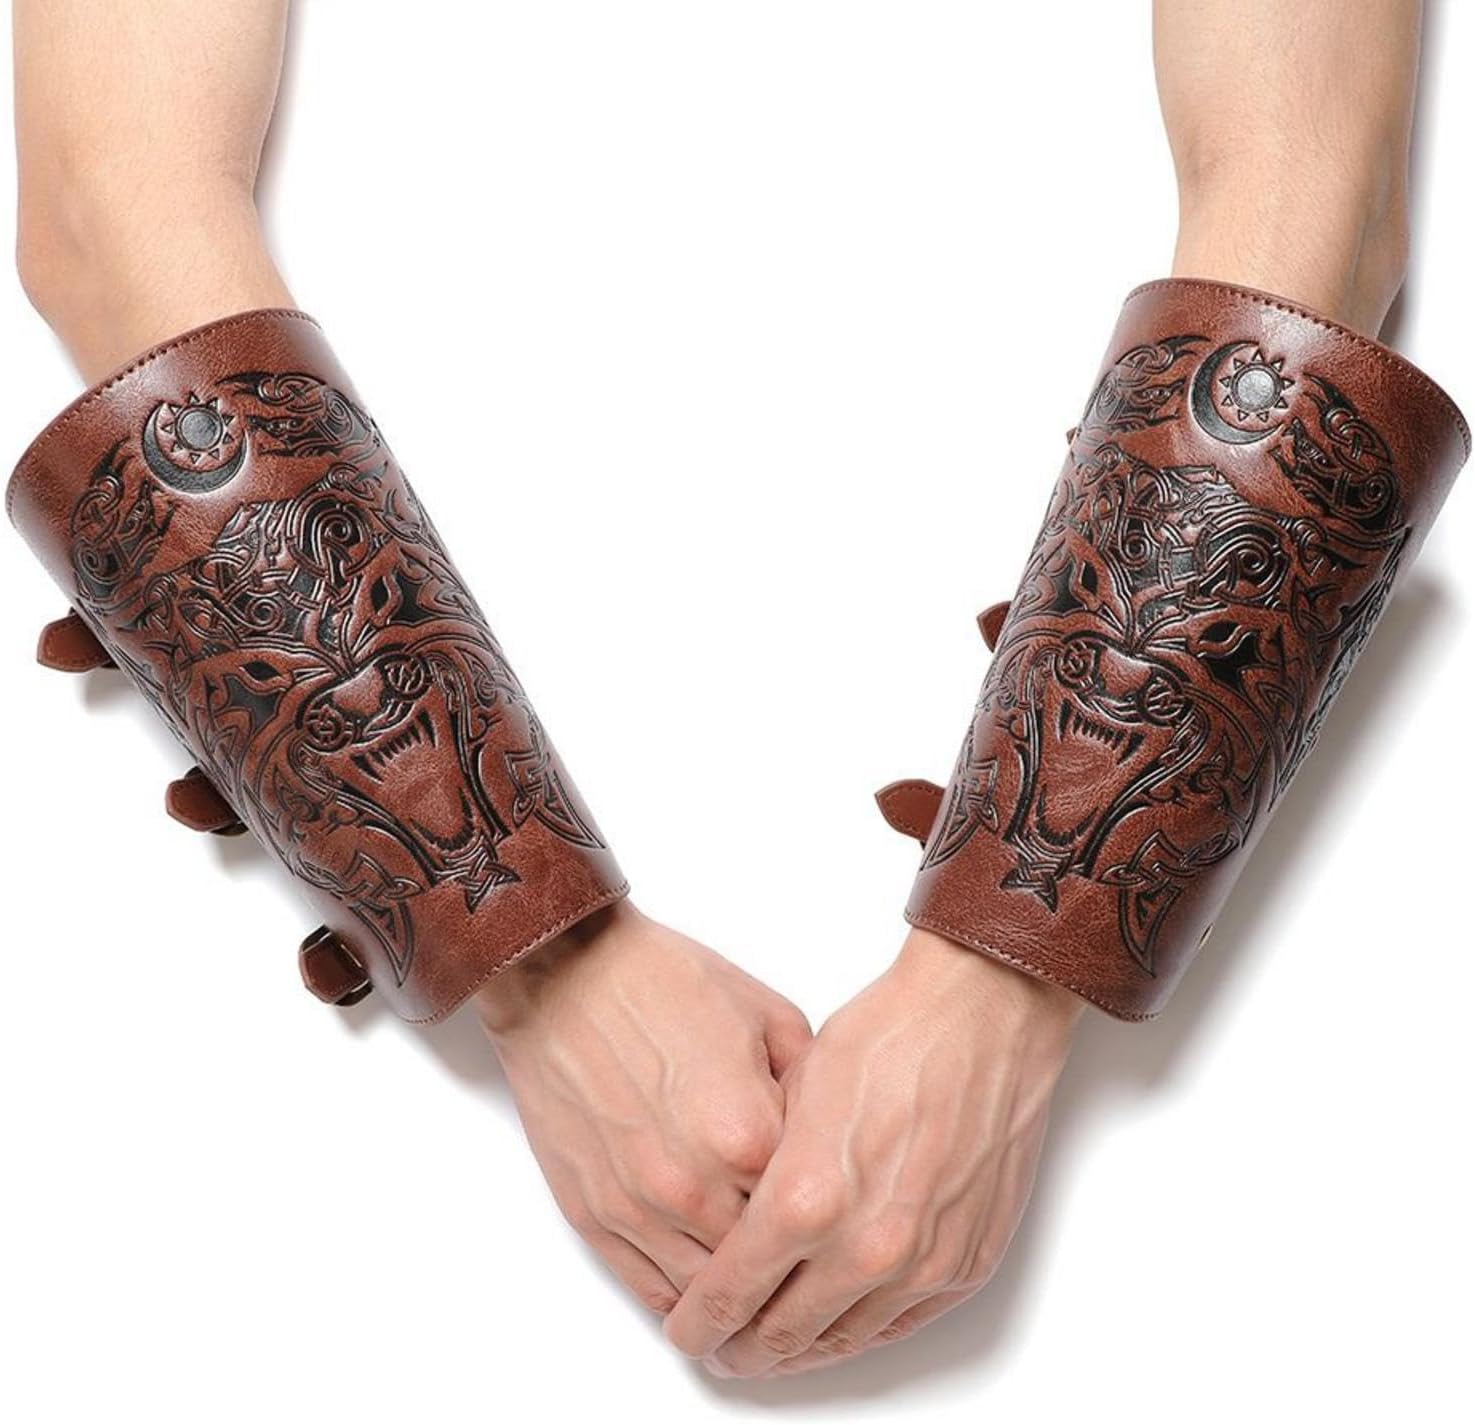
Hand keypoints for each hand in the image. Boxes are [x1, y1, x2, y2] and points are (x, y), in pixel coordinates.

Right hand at [474, 901, 811, 1313]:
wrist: (567, 975)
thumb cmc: (664, 983)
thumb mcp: (770, 1015)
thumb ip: (813, 1085)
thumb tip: (834, 1136)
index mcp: (751, 1135)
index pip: (812, 1213)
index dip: (828, 1217)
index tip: (840, 1219)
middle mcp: (696, 1186)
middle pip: (762, 1265)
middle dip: (787, 1265)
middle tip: (807, 1264)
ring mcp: (640, 1207)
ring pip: (706, 1293)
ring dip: (735, 1296)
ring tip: (758, 1288)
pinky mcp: (594, 1214)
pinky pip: (647, 1287)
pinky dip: (681, 1299)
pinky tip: (703, 1290)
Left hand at [664, 928, 1081, 1376]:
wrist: (980, 1017)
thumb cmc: (888, 1037)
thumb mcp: (790, 1097)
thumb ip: (761, 1174)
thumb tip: (738, 1220)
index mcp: (804, 1201)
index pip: (729, 1295)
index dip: (698, 1321)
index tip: (686, 1328)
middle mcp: (863, 1249)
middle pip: (780, 1335)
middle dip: (741, 1346)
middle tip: (721, 1345)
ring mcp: (921, 1265)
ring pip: (842, 1341)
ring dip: (799, 1349)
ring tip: (771, 1343)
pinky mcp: (965, 1264)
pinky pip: (900, 1323)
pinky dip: (859, 1329)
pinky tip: (835, 1321)